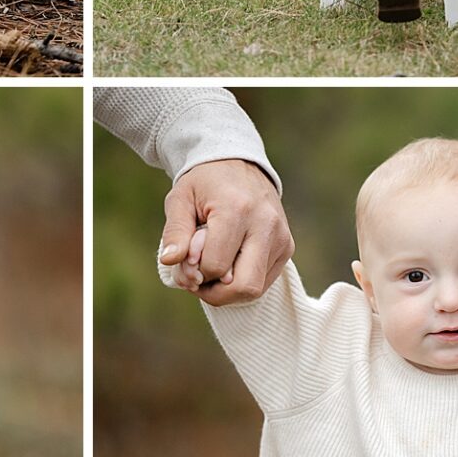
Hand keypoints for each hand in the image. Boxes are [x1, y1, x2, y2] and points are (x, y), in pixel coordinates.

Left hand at [158, 159, 291, 303]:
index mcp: (237, 210)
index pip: (216, 266)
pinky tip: (226, 265)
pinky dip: (242, 282)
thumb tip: (169, 260)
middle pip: (245, 287)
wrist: (237, 163)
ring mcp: (281, 238)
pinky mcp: (287, 246)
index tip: (183, 262)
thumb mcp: (180, 199)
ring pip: (256, 289)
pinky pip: (265, 281)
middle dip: (215, 293)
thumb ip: (175, 232)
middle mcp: (265, 225)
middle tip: (196, 280)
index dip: (194, 272)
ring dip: (228, 290)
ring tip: (209, 270)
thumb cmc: (203, 182)